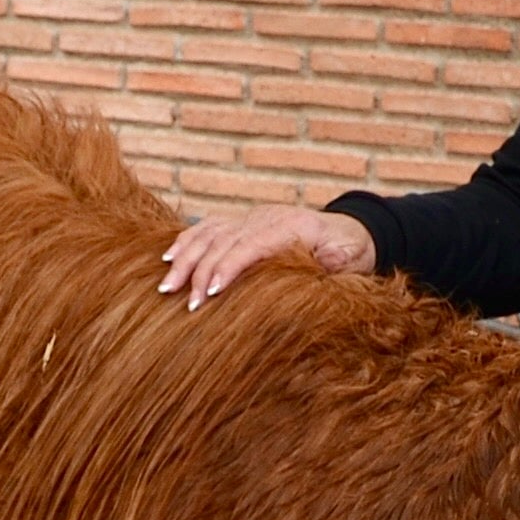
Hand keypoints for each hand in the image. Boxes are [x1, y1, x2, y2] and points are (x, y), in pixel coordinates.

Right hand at [159, 205, 375, 306]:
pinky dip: (186, 242)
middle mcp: (264, 218)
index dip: (229, 266)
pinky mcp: (242, 222)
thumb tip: (332, 260)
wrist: (349, 230)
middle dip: (200, 271)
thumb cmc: (349, 250)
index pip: (250, 245)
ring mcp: (250, 218)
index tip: (212, 291)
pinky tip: (167, 259)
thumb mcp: (353, 255)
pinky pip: (207, 228)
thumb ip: (340, 258)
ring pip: (208, 233)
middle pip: (223, 241)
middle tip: (187, 302)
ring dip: (185, 259)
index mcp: (290, 226)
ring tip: (166, 286)